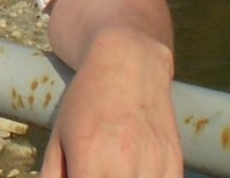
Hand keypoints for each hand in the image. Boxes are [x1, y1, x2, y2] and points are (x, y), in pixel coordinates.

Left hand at [39, 28, 181, 177]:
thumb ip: (54, 177)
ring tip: (111, 171)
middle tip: (94, 174)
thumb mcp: (59, 139)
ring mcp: (154, 165)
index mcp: (90, 158)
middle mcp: (125, 164)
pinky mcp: (175, 163)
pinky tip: (135, 173)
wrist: (129, 64)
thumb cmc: (87, 101)